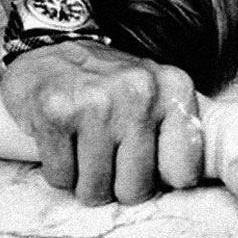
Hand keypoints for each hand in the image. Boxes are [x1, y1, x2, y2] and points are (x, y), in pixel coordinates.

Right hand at [2, 40, 202, 205]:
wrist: (54, 48)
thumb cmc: (113, 85)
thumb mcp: (159, 94)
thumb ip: (179, 134)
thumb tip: (181, 185)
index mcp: (174, 88)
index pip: (183, 172)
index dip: (160, 179)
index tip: (148, 163)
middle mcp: (140, 91)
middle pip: (135, 189)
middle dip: (118, 185)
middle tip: (110, 157)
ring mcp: (97, 102)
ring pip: (95, 189)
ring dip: (86, 179)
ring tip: (86, 148)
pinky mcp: (55, 113)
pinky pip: (61, 177)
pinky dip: (60, 169)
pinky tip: (64, 141)